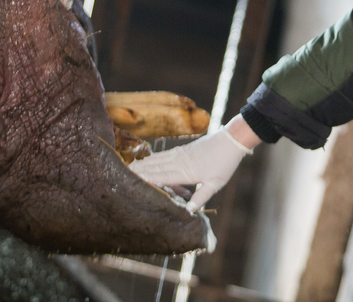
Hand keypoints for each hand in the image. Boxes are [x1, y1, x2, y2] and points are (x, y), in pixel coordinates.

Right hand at [128, 125, 252, 211]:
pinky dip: (153, 158)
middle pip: (155, 167)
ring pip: (158, 160)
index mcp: (186, 171)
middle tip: (122, 173)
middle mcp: (179, 161)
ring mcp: (180, 154)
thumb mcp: (216, 183)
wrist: (231, 141)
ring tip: (129, 167)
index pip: (162, 176)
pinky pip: (164, 155)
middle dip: (139, 171)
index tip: (132, 180)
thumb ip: (201, 196)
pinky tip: (147, 160)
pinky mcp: (182, 150)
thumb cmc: (225, 163)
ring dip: (143, 164)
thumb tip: (188, 211)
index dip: (146, 178)